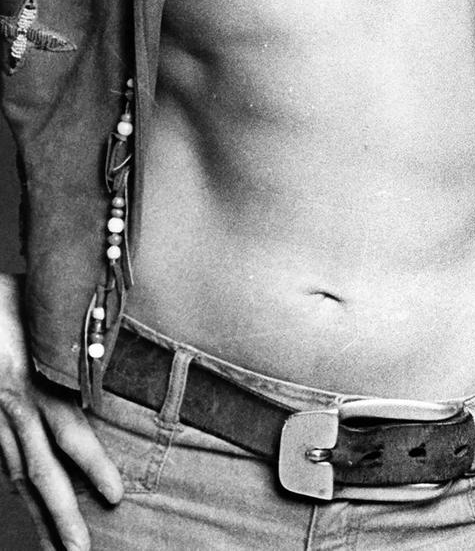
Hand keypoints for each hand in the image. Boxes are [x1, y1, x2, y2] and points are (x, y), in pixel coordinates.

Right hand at [0, 273, 122, 550]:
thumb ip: (70, 329)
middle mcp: (13, 406)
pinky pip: (6, 462)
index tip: (115, 496)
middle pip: (40, 469)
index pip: (67, 430)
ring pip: (19, 475)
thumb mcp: (42, 305)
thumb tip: (107, 335)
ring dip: (39, 515)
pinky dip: (21, 490)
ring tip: (59, 550)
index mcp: (31, 379)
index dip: (91, 464)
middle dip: (61, 515)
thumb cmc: (7, 297)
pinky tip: (34, 510)